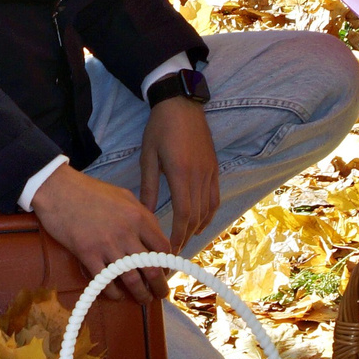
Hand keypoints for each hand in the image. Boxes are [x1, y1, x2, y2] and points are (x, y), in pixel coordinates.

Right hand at [30, 164, 172, 304]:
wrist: (58, 189)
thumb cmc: (90, 191)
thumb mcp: (124, 196)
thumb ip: (141, 214)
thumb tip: (153, 234)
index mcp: (138, 217)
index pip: (163, 247)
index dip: (167, 263)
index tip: (166, 271)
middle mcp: (126, 233)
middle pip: (152, 268)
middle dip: (159, 286)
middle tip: (161, 294)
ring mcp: (107, 245)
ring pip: (131, 279)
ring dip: (140, 294)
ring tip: (143, 299)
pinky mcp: (87, 255)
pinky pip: (105, 282)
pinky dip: (114, 293)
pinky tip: (117, 295)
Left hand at [139, 95, 219, 251]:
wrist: (181, 104)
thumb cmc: (159, 128)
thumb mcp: (148, 156)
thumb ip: (148, 186)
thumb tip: (143, 212)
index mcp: (181, 173)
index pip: (184, 213)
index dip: (178, 234)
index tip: (170, 250)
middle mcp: (199, 175)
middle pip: (197, 215)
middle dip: (186, 237)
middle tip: (175, 254)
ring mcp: (210, 171)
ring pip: (208, 208)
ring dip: (198, 228)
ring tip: (186, 242)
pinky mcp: (214, 167)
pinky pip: (215, 196)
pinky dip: (209, 213)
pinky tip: (200, 223)